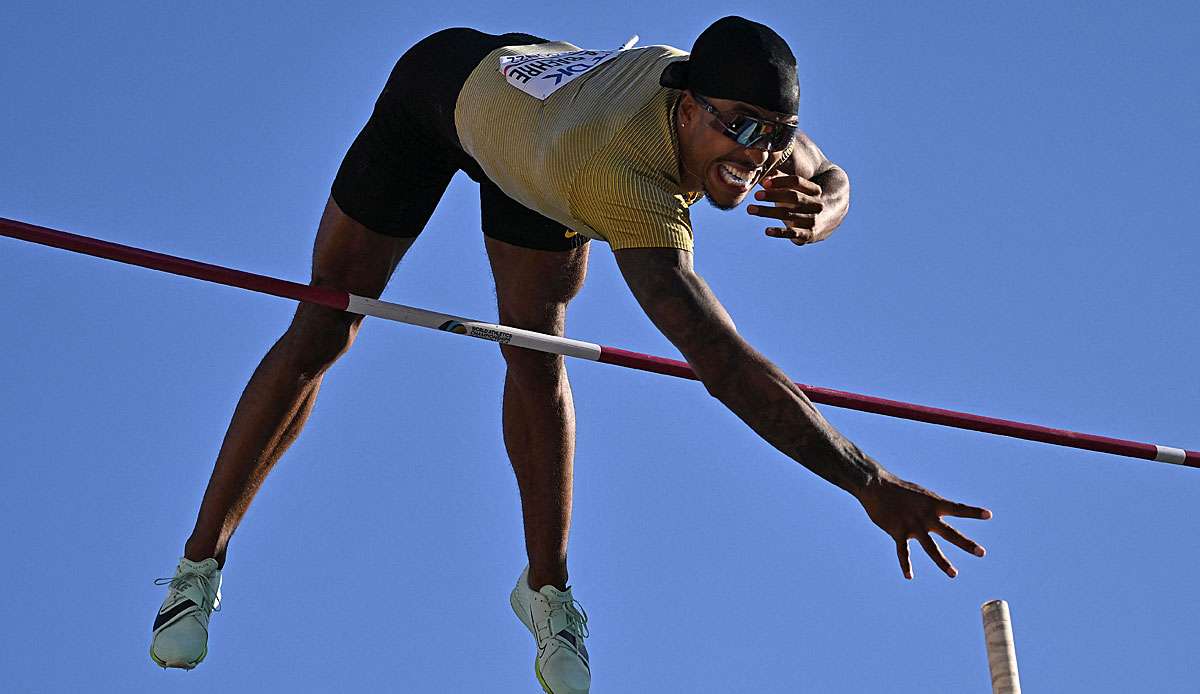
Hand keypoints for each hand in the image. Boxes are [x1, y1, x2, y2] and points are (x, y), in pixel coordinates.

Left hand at [746, 174, 824, 244]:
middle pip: (793, 197)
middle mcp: (816, 205)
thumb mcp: (796, 190)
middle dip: (773, 195)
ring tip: (750, 209)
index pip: (797, 181)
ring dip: (768, 212)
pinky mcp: (807, 235)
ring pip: (788, 215)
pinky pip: (792, 234)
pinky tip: (767, 230)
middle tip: (756, 195)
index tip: (764, 182)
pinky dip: (779, 232)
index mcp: (814, 190)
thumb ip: (781, 180)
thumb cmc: (803, 202)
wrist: (825, 223)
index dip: (781, 181)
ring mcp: (812, 221)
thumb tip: (762, 173)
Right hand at [856, 472, 991, 578]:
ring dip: (943, 562)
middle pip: (950, 533)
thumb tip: (936, 514)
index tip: (989, 515)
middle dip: (966, 544)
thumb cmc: (898, 490)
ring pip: (931, 547)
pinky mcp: (898, 531)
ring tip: (954, 574)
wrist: (876, 486)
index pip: (958, 508)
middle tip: (982, 553)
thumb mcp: (919, 495)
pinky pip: (903, 551)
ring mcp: (913, 525)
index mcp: (933, 504)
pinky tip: (909, 576)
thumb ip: (930, 507)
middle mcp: (926, 516)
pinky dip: (906, 564)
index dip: (973, 512)